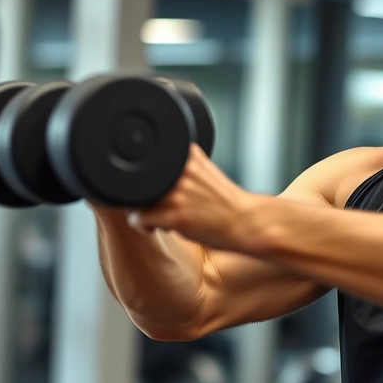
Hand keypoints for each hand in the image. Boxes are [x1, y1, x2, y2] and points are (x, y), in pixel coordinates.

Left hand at [124, 143, 261, 252]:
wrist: (246, 221)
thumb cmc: (225, 201)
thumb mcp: (205, 170)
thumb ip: (184, 163)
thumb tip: (156, 161)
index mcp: (188, 155)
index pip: (147, 162)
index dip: (148, 180)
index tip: (156, 191)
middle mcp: (181, 170)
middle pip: (139, 181)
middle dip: (145, 197)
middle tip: (160, 207)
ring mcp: (178, 193)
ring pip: (136, 200)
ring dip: (143, 211)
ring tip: (160, 218)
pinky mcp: (176, 216)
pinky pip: (139, 218)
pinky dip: (142, 225)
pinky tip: (157, 227)